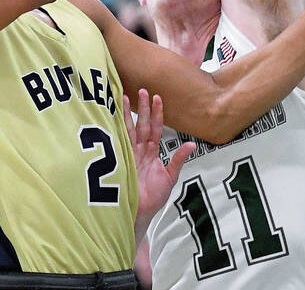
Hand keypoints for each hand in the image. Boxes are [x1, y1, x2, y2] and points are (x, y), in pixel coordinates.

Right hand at [124, 90, 194, 228]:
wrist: (140, 213)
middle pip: (142, 125)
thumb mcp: (170, 177)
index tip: (157, 97)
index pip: (155, 129)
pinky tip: (112, 117)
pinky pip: (119, 142)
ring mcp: (129, 154)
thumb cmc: (153, 198)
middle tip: (142, 90)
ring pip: (129, 130)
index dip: (157, 114)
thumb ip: (178, 159)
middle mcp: (140, 150)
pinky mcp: (119, 161)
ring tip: (124, 97)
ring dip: (127, 114)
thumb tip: (192, 144)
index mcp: (152, 152)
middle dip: (142, 108)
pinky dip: (116, 130)